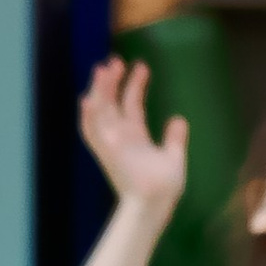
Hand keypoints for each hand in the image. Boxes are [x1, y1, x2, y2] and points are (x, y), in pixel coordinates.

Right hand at [77, 58, 187, 226]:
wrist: (155, 205)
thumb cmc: (163, 188)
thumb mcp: (173, 157)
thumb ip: (174, 138)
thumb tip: (179, 119)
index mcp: (134, 138)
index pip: (130, 105)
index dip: (134, 85)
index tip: (141, 66)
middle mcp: (119, 138)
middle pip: (112, 104)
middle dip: (112, 82)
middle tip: (114, 60)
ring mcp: (111, 145)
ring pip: (100, 112)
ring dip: (99, 91)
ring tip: (103, 69)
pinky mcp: (107, 152)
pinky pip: (93, 132)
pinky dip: (88, 117)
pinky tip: (86, 99)